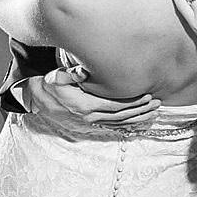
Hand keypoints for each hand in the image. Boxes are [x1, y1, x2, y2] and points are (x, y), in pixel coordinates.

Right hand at [26, 66, 159, 127]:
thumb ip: (70, 74)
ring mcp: (90, 121)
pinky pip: (113, 125)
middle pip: (121, 116)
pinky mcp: (91, 122)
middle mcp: (89, 116)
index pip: (115, 105)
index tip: (147, 96)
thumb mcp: (57, 77)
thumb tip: (81, 71)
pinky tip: (138, 121)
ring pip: (119, 123)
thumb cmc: (50, 85)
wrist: (39, 98)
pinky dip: (127, 124)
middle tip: (157, 104)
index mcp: (85, 105)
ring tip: (153, 113)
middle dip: (141, 111)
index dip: (133, 102)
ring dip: (137, 119)